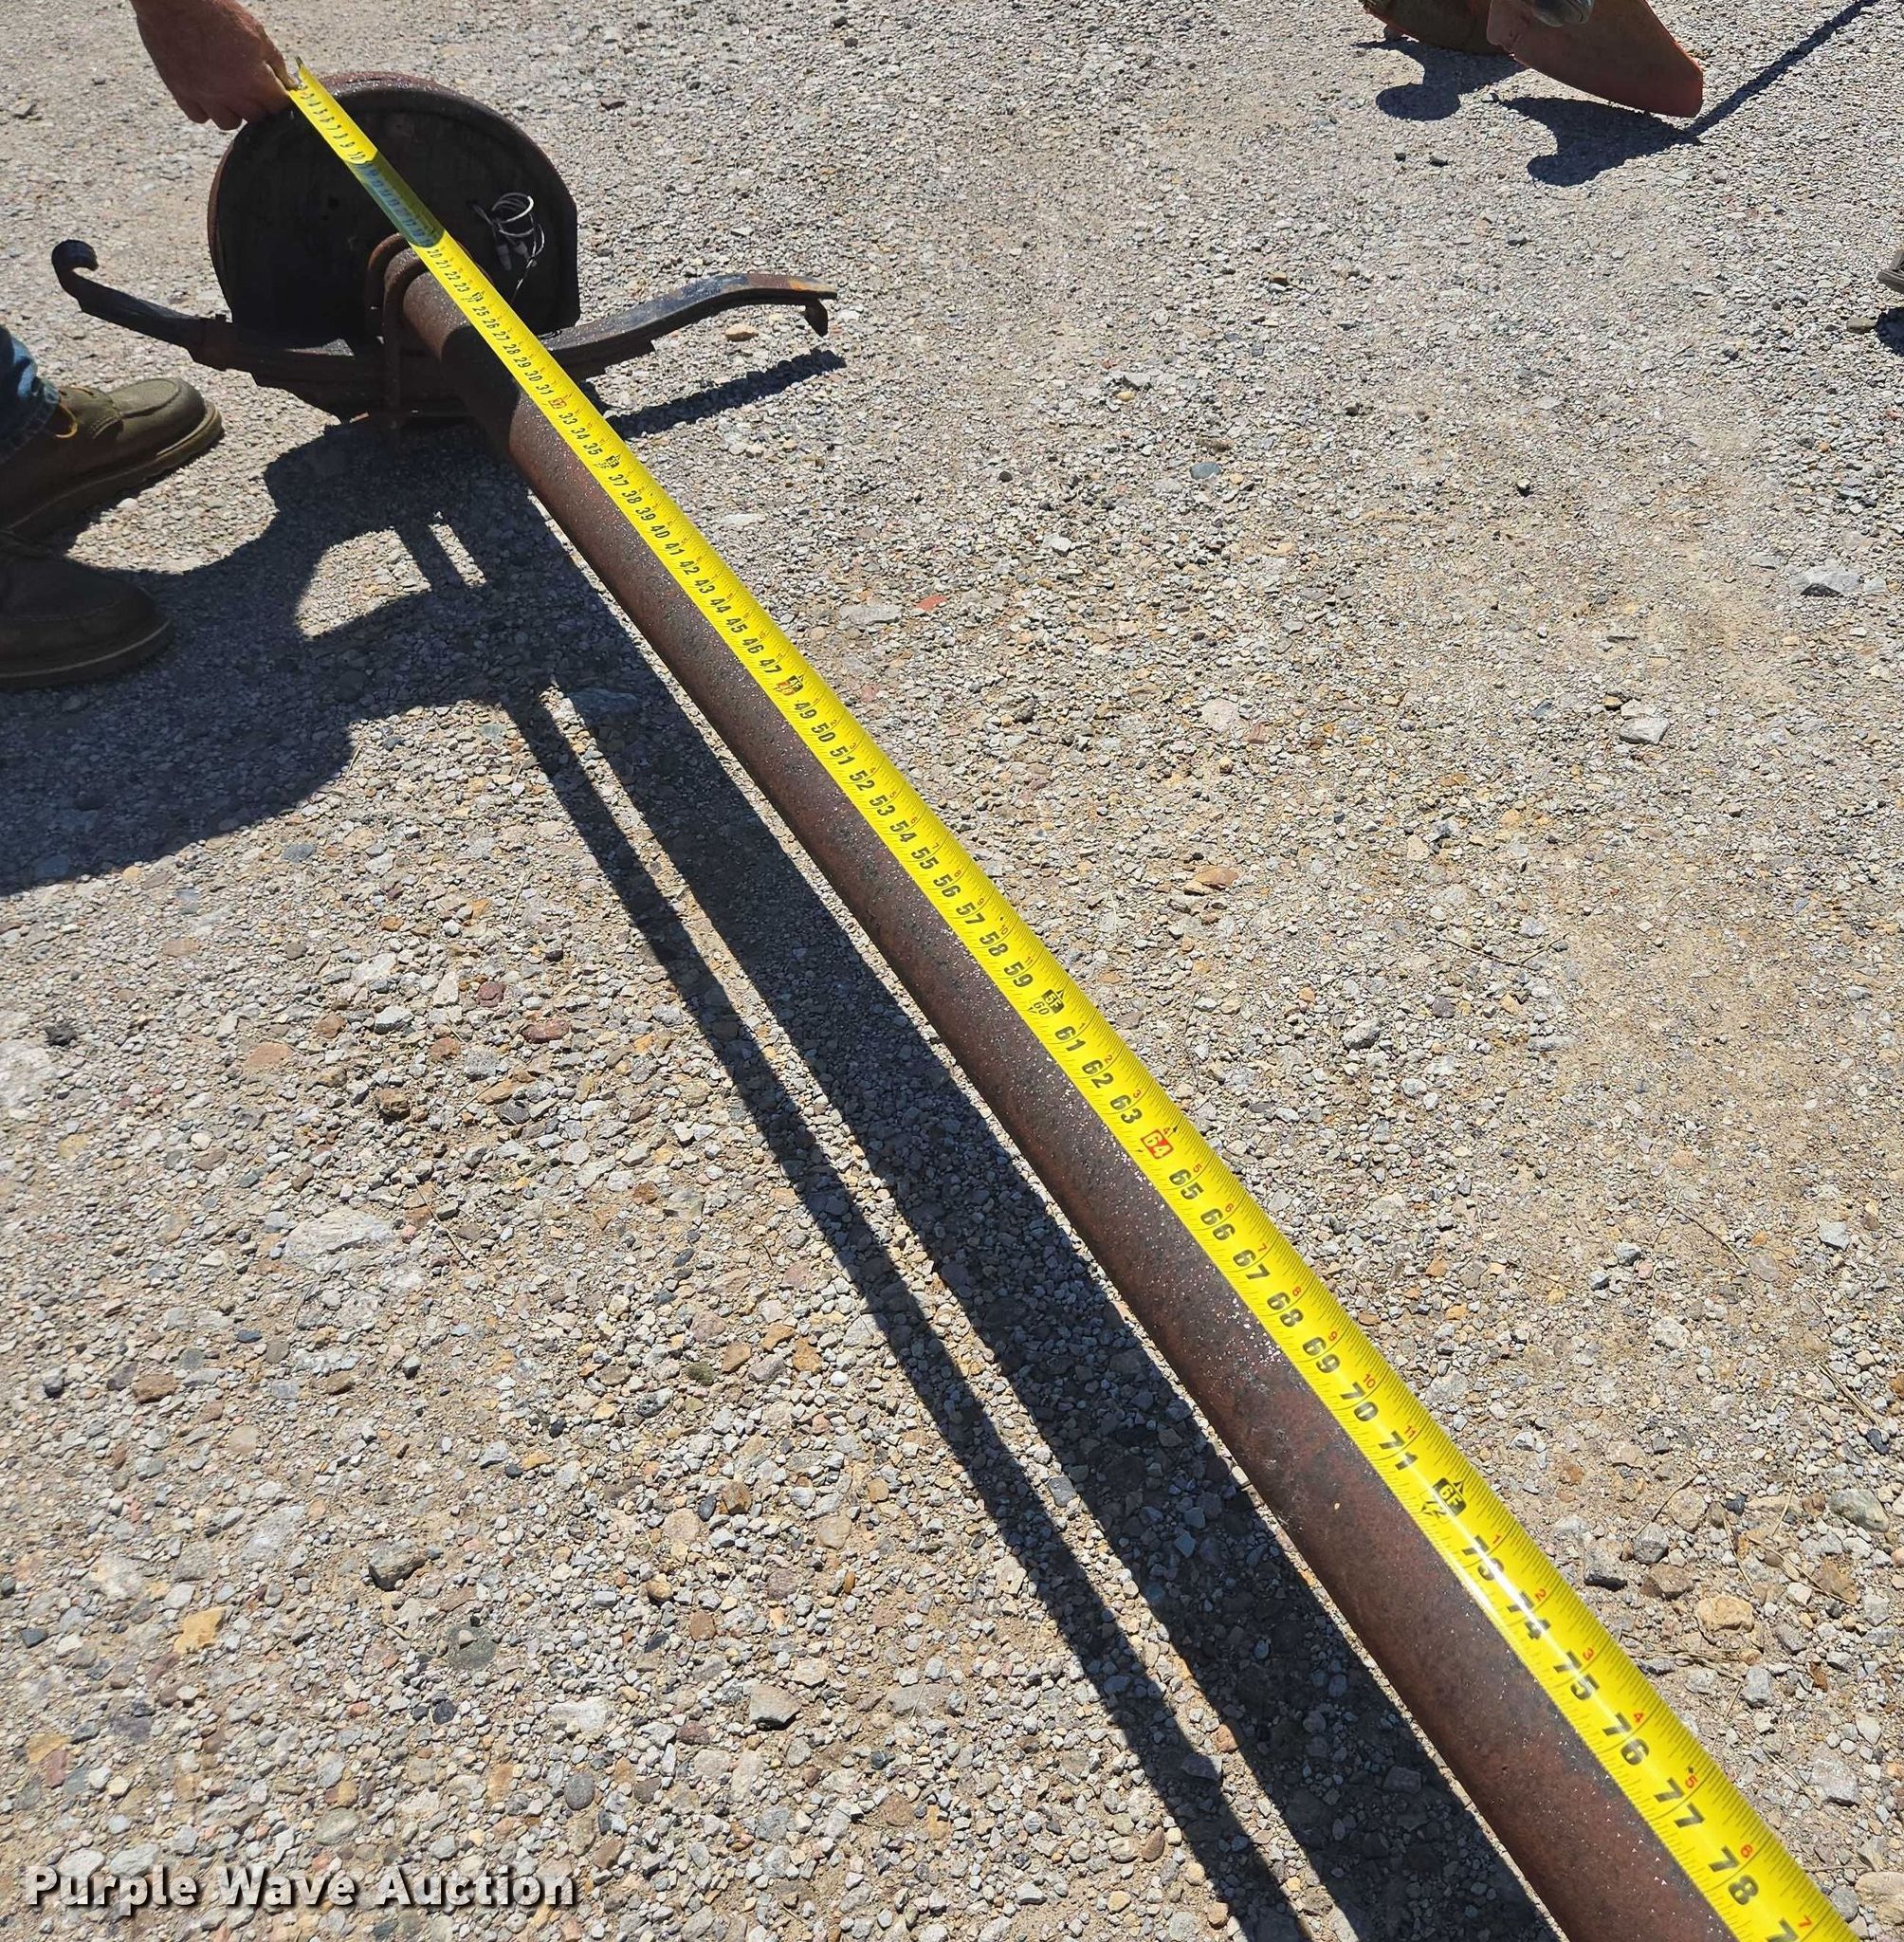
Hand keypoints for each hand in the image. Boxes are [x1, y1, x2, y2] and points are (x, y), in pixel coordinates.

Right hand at [130, 0, 288, 128]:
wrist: (172, 1)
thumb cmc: (215, 10)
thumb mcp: (255, 31)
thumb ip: (275, 61)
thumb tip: (288, 83)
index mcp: (253, 78)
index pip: (279, 107)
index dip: (281, 100)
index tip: (278, 93)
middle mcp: (230, 93)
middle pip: (256, 118)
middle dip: (259, 105)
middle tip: (252, 87)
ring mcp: (205, 95)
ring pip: (229, 123)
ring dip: (233, 111)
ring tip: (229, 91)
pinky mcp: (181, 92)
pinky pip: (200, 117)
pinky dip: (206, 109)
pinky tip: (207, 92)